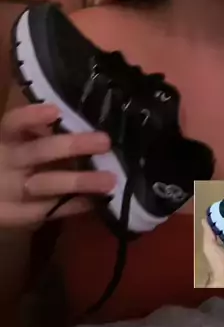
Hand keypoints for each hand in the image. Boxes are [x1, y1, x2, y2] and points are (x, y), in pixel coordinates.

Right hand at [0, 103, 116, 229]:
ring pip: (46, 184)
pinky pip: (48, 210)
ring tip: (110, 179)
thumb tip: (62, 116)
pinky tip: (96, 201)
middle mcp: (5, 162)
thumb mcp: (13, 142)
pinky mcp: (16, 215)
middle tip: (105, 141)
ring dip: (79, 181)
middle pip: (38, 152)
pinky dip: (73, 205)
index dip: (32, 117)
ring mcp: (10, 191)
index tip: (55, 111)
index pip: (13, 123)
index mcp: (3, 139)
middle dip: (71, 147)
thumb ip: (31, 129)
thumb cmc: (7, 160)